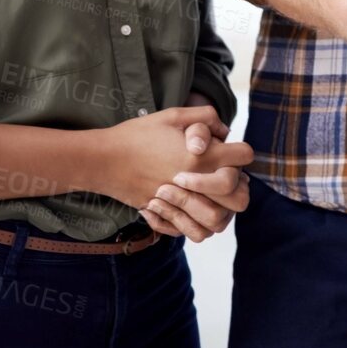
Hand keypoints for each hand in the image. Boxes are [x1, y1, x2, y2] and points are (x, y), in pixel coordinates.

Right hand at [137, 93, 247, 241]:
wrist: (103, 160)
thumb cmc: (137, 134)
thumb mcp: (172, 115)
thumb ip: (204, 118)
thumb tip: (225, 131)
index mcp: (200, 156)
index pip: (243, 157)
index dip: (241, 152)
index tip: (233, 151)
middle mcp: (194, 182)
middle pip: (240, 196)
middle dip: (241, 187)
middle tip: (229, 178)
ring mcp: (179, 203)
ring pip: (219, 220)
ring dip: (224, 210)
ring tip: (216, 198)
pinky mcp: (164, 215)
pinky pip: (194, 232)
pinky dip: (200, 226)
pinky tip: (196, 211)